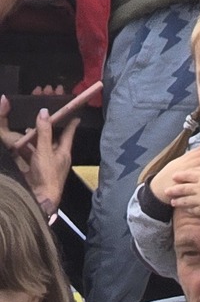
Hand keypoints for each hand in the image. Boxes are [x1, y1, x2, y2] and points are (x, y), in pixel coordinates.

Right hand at [0, 98, 75, 214]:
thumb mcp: (45, 151)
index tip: (75, 112)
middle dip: (48, 119)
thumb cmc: (48, 177)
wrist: (39, 197)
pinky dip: (26, 141)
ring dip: (36, 129)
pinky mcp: (34, 164)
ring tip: (31, 115)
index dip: (71, 121)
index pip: (69, 132)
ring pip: (40, 140)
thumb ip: (44, 132)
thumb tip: (44, 112)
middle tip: (44, 104)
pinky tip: (22, 135)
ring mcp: (44, 159)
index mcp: (63, 151)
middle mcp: (55, 154)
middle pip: (52, 133)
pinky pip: (30, 149)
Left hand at [152, 152, 199, 218]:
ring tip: (172, 202)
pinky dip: (189, 210)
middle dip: (174, 189)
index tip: (174, 176)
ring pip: (186, 201)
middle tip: (166, 190)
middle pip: (183, 188)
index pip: (188, 175)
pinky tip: (186, 210)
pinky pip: (194, 210)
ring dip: (178, 201)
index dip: (180, 176)